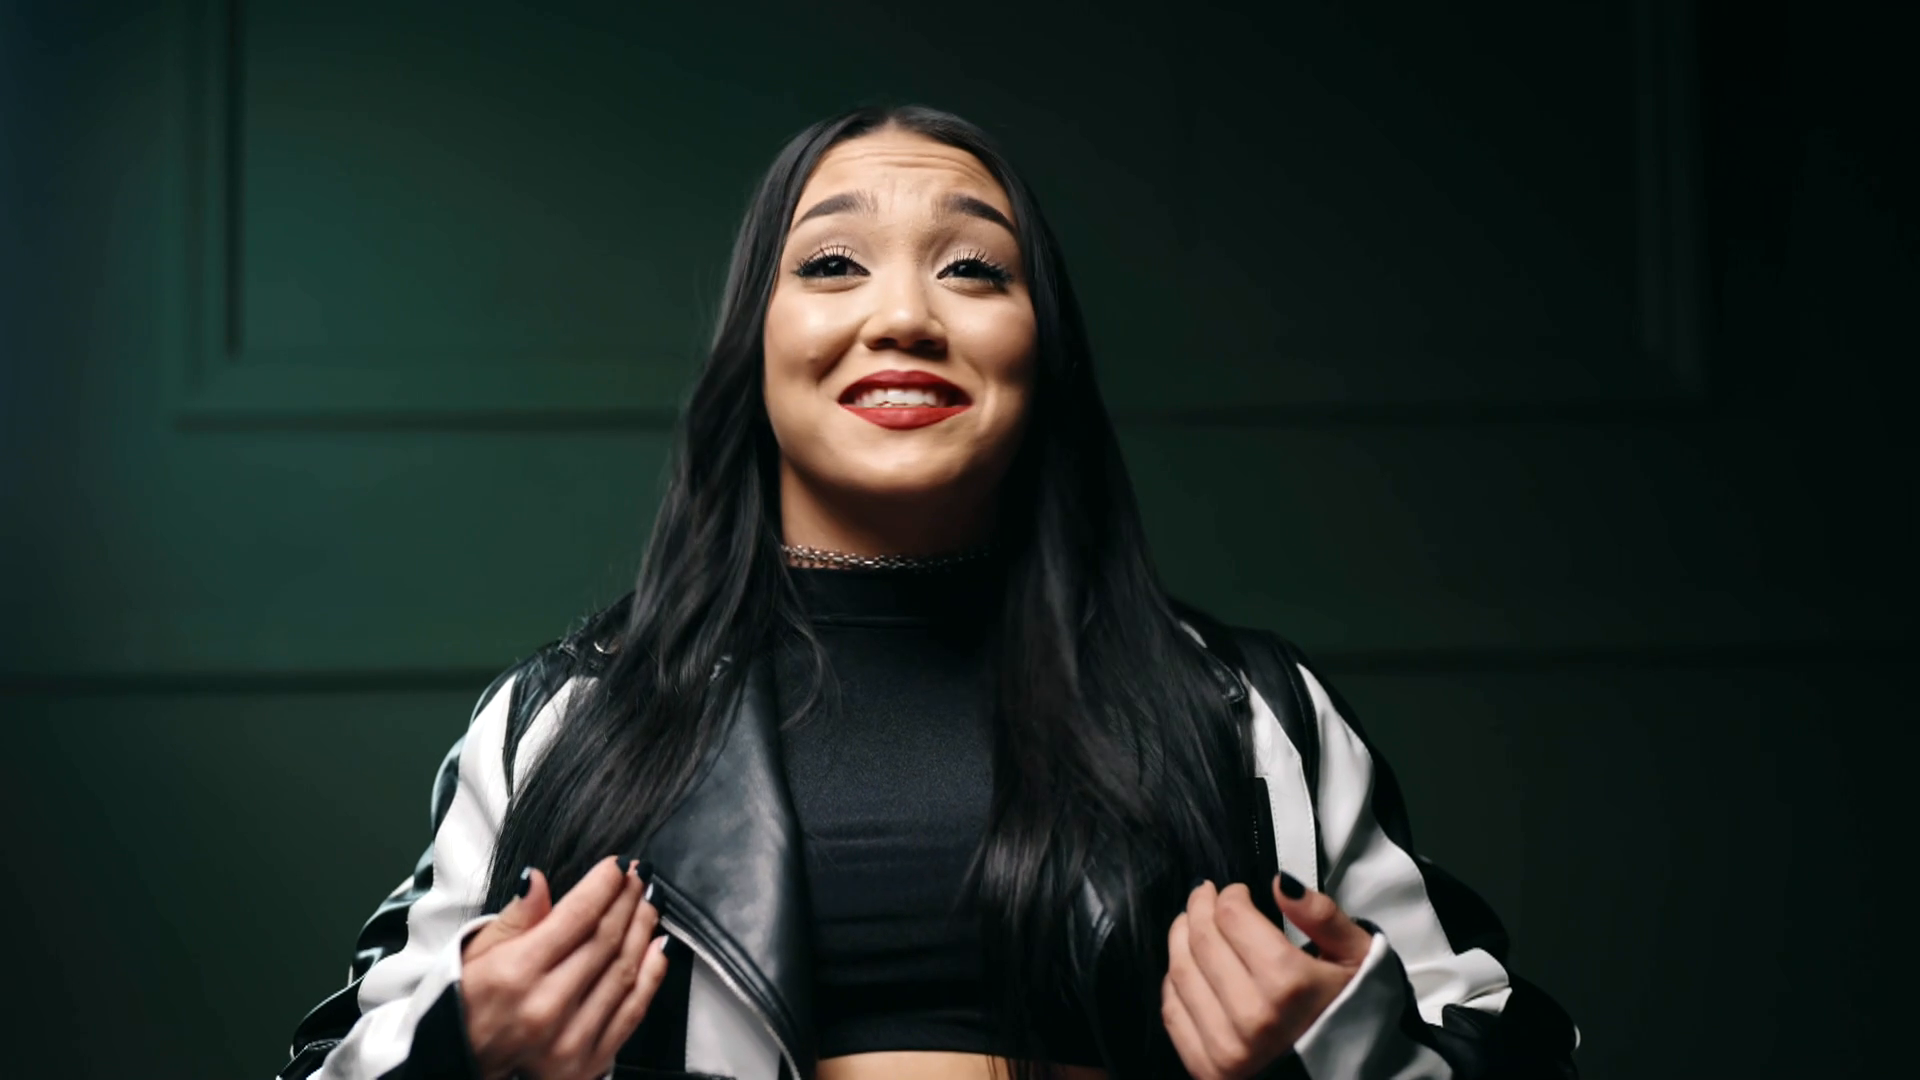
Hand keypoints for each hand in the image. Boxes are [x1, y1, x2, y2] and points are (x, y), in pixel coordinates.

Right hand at [459, 856, 671, 1079]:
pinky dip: (651, 976)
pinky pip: (631, 1011)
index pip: (575, 917)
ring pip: (623, 972)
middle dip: (627, 900)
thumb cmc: (466, 1002)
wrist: (460, 1062)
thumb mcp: (476, 952)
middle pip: (604, 941)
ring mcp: (570, 1039)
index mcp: (515, 974)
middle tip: (639, 876)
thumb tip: (536, 878)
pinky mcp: (587, 1063)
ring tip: (649, 903)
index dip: (603, 885)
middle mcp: (546, 1007)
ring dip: (642, 931)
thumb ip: (515, 917)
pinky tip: (657, 947)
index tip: (619, 864)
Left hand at [1162, 873, 1372, 1079]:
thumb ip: (1321, 915)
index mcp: (1288, 984)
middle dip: (1199, 908)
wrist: (1350, 1075)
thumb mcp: (1355, 957)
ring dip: (1180, 938)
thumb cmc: (1350, 1011)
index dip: (1229, 895)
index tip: (1235, 892)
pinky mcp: (1209, 1070)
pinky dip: (1175, 982)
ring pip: (1181, 972)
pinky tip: (1189, 968)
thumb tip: (1280, 882)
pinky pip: (1173, 1012)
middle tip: (1204, 896)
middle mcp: (1253, 1017)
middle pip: (1202, 940)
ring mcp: (1227, 1048)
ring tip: (1190, 924)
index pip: (1232, 916)